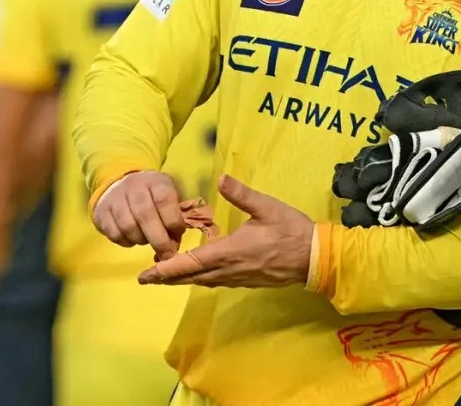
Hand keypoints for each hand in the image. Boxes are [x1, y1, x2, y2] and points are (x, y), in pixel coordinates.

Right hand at [92, 170, 185, 260]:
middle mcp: (133, 187)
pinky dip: (126, 242)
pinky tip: (132, 239)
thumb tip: (174, 245)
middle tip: (166, 253)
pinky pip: (114, 234)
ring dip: (141, 240)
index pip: (164, 200)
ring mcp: (114, 199)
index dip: (173, 221)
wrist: (120, 185)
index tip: (178, 234)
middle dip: (159, 239)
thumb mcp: (168, 196)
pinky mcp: (101, 212)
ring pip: (128, 227)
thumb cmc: (152, 195)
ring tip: (147, 239)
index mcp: (155, 181)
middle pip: (145, 216)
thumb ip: (175, 217)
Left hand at [137, 175, 312, 288]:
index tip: (146, 274)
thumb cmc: (291, 230)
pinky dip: (200, 279)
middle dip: (167, 277)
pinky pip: (215, 282)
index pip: (190, 263)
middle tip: (146, 277)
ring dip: (182, 279)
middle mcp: (229, 269)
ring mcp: (237, 278)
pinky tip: (198, 274)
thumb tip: (221, 178)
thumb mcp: (267, 207)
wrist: (314, 257)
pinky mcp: (246, 281)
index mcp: (230, 251)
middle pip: (191, 277)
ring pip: (202, 281)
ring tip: (166, 275)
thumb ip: (242, 194)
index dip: (165, 269)